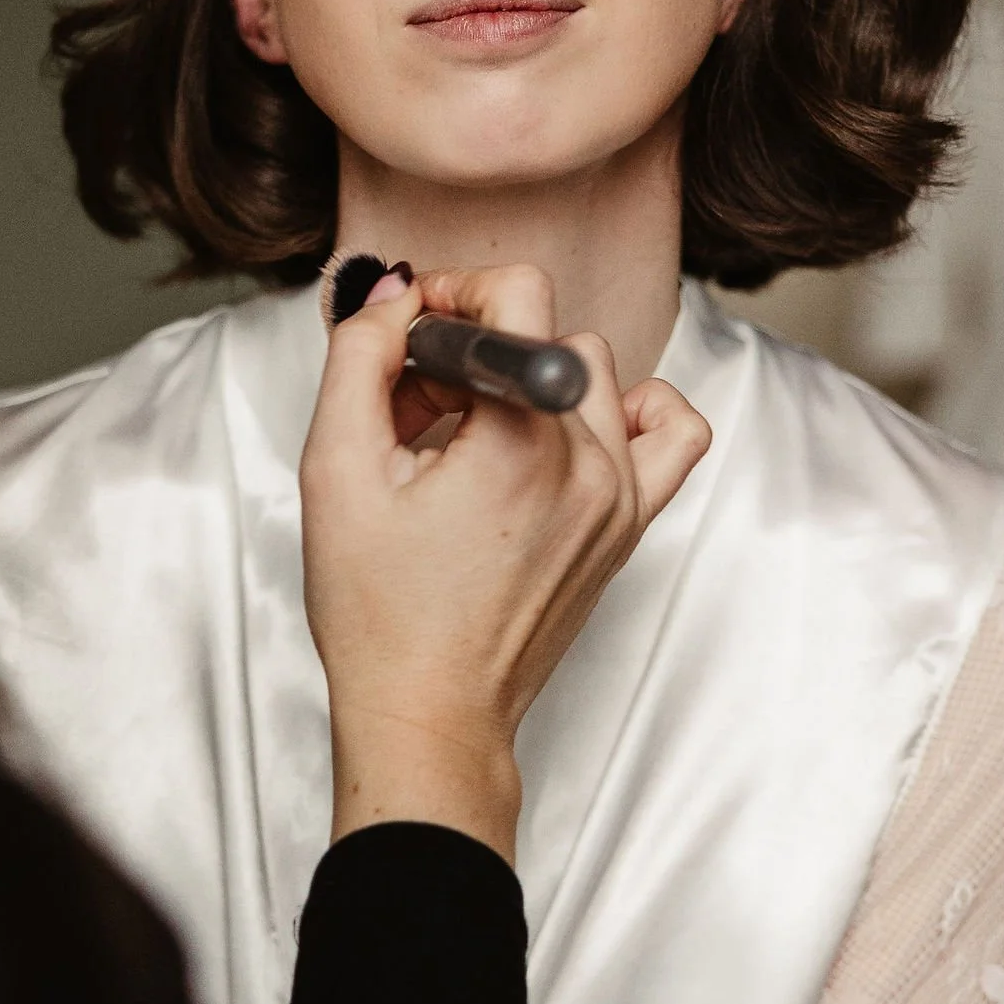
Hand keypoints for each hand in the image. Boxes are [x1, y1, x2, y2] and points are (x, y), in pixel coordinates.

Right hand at [299, 264, 708, 861]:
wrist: (429, 714)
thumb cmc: (380, 615)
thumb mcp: (336, 468)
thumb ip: (360, 354)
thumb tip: (395, 289)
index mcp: (524, 438)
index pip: (516, 292)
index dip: (449, 296)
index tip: (408, 340)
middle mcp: (591, 462)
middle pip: (545, 332)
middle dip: (473, 353)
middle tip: (413, 417)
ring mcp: (623, 497)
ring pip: (598, 372)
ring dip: (531, 381)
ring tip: (471, 440)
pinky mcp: (631, 527)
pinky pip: (667, 431)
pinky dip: (624, 413)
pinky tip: (560, 439)